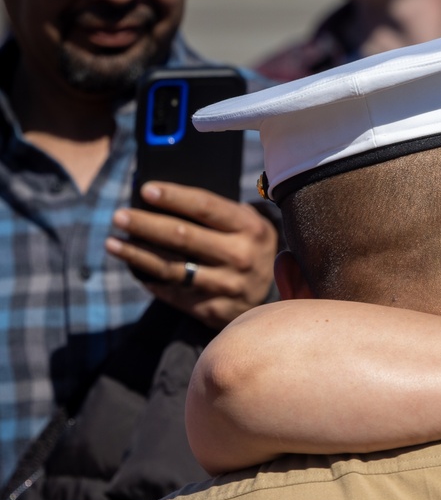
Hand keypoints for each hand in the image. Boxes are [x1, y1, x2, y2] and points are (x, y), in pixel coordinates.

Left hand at [105, 181, 277, 329]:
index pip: (205, 207)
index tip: (145, 190)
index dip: (173, 197)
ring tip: (112, 243)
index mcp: (250, 229)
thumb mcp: (248, 226)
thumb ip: (217, 213)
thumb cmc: (248, 249)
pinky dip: (151, 280)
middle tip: (118, 216)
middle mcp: (241, 257)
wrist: (270, 300)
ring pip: (172, 268)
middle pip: (183, 237)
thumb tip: (161, 199)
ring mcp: (228, 286)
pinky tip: (134, 268)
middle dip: (145, 224)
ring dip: (136, 254)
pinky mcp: (215, 309)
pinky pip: (174, 292)